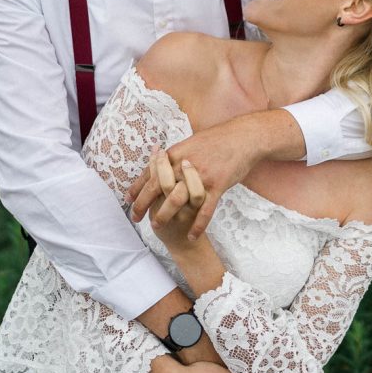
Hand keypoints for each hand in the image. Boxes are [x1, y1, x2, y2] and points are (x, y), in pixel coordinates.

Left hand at [129, 119, 265, 238]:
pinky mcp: (217, 186)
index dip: (138, 187)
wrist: (244, 137)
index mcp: (176, 153)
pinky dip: (197, 225)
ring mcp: (201, 176)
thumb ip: (175, 155)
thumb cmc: (218, 140)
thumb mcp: (191, 143)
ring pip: (176, 199)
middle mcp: (184, 164)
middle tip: (134, 218)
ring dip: (164, 214)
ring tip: (156, 226)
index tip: (127, 200)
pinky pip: (205, 210)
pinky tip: (192, 236)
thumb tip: (160, 160)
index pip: (151, 172)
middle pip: (158, 187)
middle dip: (143, 204)